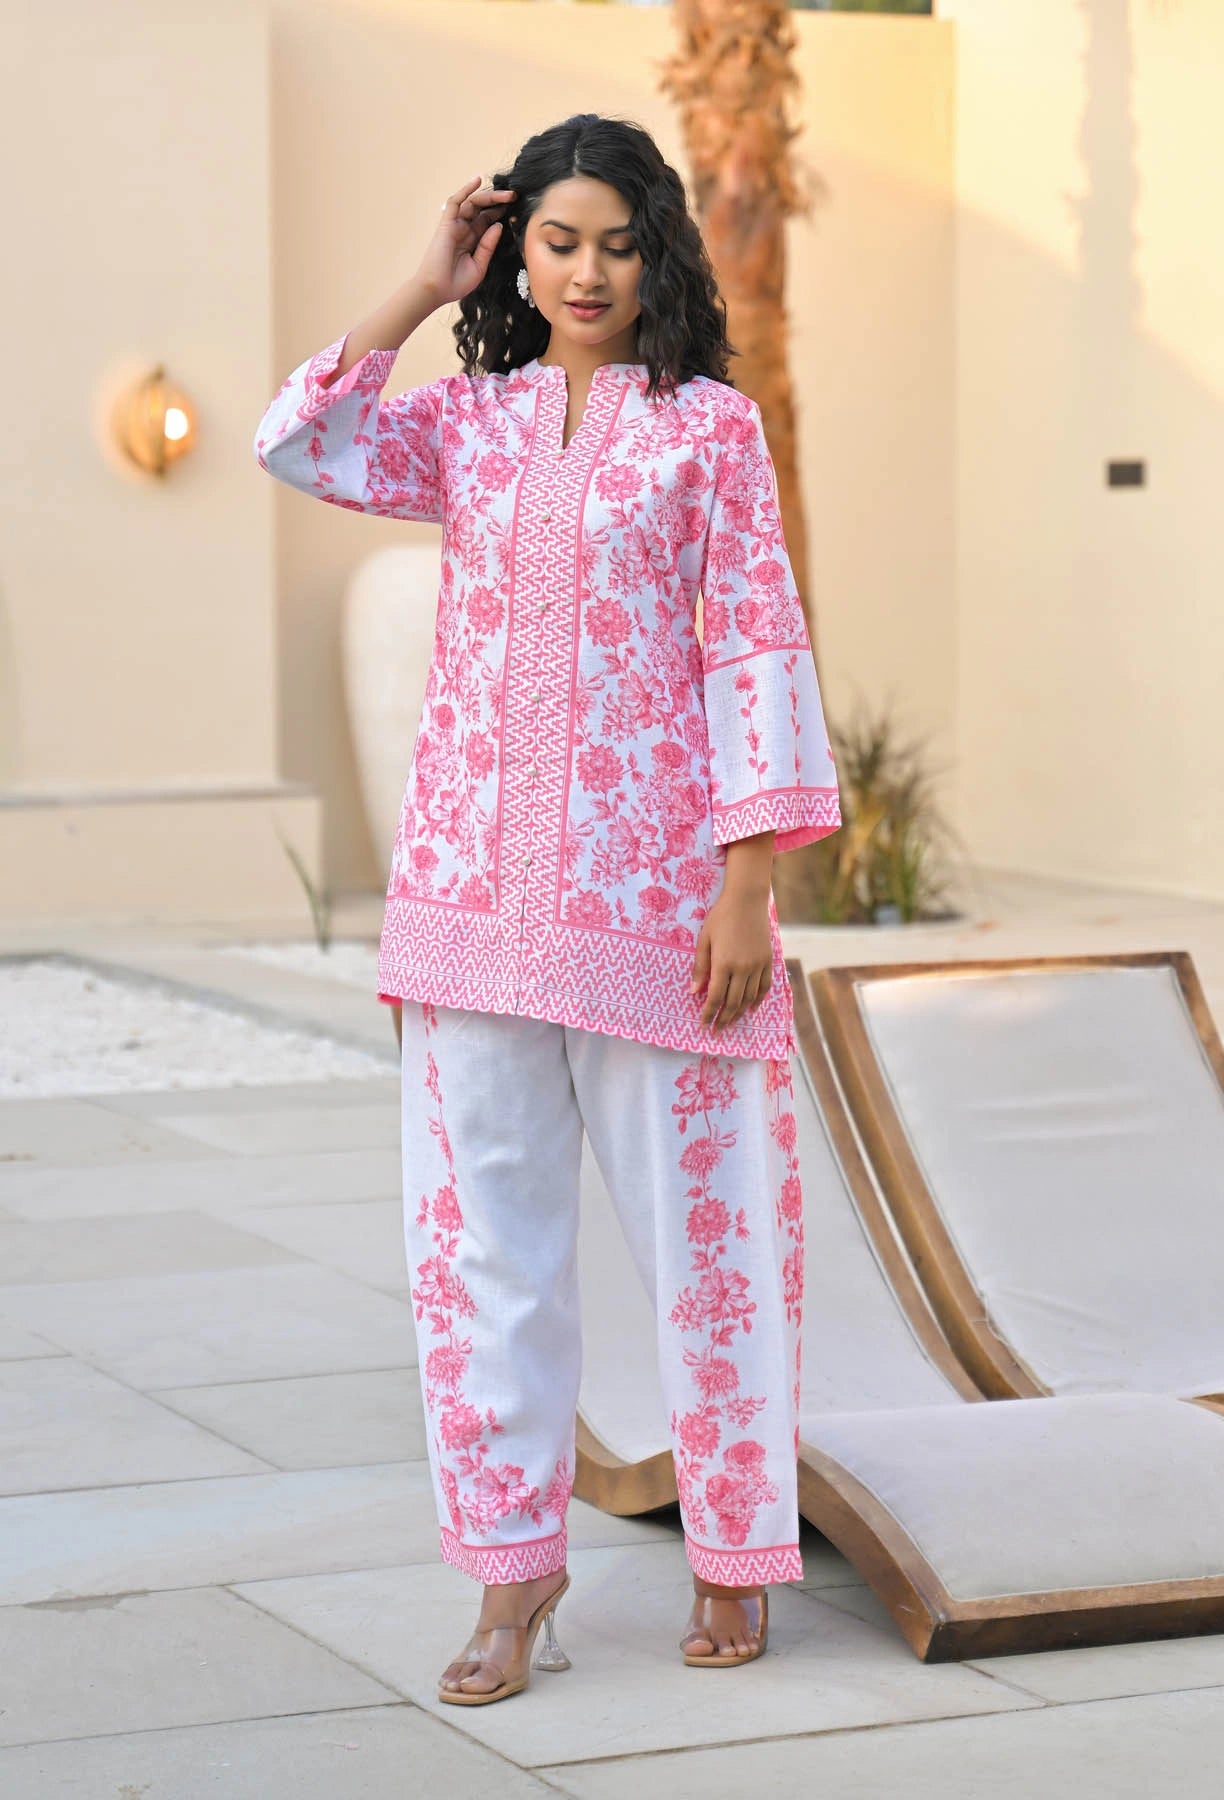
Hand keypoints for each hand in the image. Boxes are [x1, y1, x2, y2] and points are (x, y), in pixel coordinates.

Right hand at [413, 175, 516, 307]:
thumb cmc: (456, 283)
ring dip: (489, 196)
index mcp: (473, 240)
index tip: (516, 208)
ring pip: (473, 203)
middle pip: (483, 209)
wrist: (436, 290)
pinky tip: (477, 180)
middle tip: (515, 197)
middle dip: (499, 202)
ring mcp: (455, 225)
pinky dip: (465, 190)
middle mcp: (464, 230)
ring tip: (506, 194)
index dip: (501, 213)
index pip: (488, 221)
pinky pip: (455, 202)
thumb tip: (498, 225)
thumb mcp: (480, 266)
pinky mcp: (446, 223)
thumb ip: (488, 246)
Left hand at [689, 887, 773, 1031]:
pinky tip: (751, 1008)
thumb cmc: (721, 917)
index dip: (709, 1013)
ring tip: (731, 1022)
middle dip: (723, 1019)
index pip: (714, 997)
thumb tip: (693, 992)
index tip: (704, 1025)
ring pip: (749, 998)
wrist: (747, 900)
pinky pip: (764, 986)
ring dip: (739, 1013)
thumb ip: (700, 967)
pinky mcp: (767, 960)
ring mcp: (757, 965)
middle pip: (733, 1002)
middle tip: (717, 1031)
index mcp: (723, 963)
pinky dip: (758, 1000)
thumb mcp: (704, 940)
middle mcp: (742, 968)